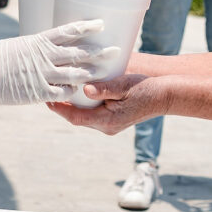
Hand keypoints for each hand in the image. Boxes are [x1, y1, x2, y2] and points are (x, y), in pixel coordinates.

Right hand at [0, 20, 116, 106]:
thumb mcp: (18, 44)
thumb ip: (37, 46)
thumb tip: (48, 45)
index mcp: (39, 41)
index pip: (69, 30)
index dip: (87, 27)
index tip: (101, 23)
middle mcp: (45, 56)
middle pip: (79, 53)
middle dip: (99, 52)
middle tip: (116, 50)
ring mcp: (43, 75)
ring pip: (76, 74)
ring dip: (92, 73)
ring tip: (105, 71)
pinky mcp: (39, 92)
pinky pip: (63, 93)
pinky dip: (73, 92)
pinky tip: (78, 91)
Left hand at [47, 74, 167, 134]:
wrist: (165, 96)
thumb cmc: (146, 88)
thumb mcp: (125, 85)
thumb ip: (104, 88)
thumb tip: (85, 89)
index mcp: (108, 121)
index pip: (76, 118)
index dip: (59, 109)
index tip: (46, 99)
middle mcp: (108, 126)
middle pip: (77, 118)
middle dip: (63, 107)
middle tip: (48, 91)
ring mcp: (111, 125)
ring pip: (85, 117)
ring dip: (73, 106)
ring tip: (59, 91)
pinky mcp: (115, 120)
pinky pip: (94, 114)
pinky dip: (84, 105)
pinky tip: (78, 93)